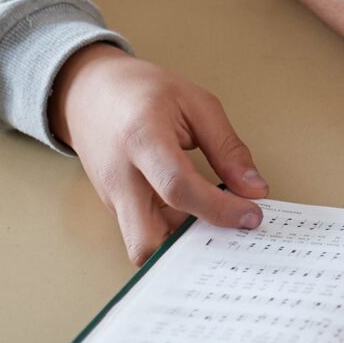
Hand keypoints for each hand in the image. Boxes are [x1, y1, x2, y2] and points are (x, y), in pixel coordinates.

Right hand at [49, 42, 268, 263]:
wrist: (88, 93)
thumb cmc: (141, 91)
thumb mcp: (195, 104)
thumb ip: (228, 148)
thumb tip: (255, 189)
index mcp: (142, 139)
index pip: (178, 187)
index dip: (219, 208)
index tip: (252, 215)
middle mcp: (120, 178)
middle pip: (145, 241)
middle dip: (189, 251)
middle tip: (228, 236)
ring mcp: (113, 199)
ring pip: (143, 246)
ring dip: (182, 245)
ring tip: (216, 225)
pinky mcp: (115, 209)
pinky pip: (144, 233)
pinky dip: (172, 235)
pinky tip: (197, 219)